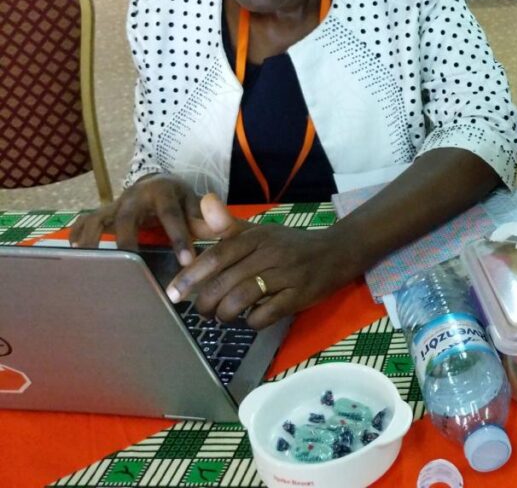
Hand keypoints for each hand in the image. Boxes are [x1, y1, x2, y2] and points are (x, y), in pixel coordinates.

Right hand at [70, 174, 208, 265]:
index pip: (171, 215)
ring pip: (99, 218)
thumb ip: (207, 218)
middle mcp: (135, 196)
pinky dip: (78, 235)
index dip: (179, 237)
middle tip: (132, 267)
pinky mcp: (103, 213)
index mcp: (163, 192)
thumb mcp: (196, 204)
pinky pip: (85, 222)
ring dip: (93, 239)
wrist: (160, 184)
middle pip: (127, 218)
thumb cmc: (181, 200)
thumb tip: (219, 230)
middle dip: (129, 242)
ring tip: (89, 264)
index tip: (186, 262)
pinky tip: (75, 254)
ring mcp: (116, 204)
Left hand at [165, 195, 358, 328]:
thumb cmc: (291, 244)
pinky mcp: (299, 295)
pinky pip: (267, 313)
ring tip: (222, 316)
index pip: (218, 256)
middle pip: (227, 281)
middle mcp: (270, 253)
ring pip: (244, 299)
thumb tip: (203, 200)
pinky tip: (250, 319)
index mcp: (257, 237)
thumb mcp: (260, 231)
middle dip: (206, 302)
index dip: (193, 276)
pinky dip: (252, 321)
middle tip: (201, 311)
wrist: (336, 252)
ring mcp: (286, 275)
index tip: (174, 293)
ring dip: (226, 313)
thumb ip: (228, 224)